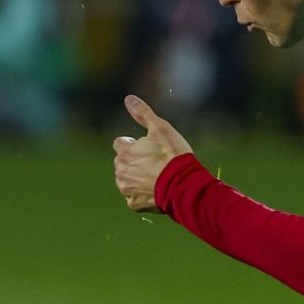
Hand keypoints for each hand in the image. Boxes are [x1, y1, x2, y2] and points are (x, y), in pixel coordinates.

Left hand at [112, 94, 192, 212]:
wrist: (184, 185)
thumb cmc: (173, 155)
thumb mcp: (161, 128)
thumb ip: (143, 113)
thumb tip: (128, 99)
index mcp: (125, 152)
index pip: (120, 144)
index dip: (133, 144)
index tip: (146, 147)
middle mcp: (120, 171)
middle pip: (122, 163)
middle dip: (134, 161)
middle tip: (155, 162)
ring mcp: (127, 189)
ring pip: (127, 180)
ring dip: (137, 177)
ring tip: (157, 176)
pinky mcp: (135, 204)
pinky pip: (135, 197)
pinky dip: (143, 194)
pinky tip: (157, 189)